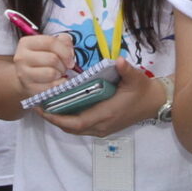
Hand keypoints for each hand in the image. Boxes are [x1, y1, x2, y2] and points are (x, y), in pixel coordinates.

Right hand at [14, 32, 74, 95]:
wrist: (27, 77)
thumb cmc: (42, 59)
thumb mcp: (51, 46)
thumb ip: (63, 42)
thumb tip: (70, 52)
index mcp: (26, 43)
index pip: (50, 42)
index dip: (65, 51)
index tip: (71, 59)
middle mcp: (22, 57)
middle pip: (52, 59)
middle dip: (63, 65)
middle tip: (64, 67)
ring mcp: (23, 74)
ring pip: (51, 73)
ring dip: (60, 74)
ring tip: (58, 74)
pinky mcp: (29, 88)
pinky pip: (51, 87)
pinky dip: (58, 84)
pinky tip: (56, 82)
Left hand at [42, 59, 160, 137]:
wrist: (153, 103)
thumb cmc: (143, 90)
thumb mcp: (136, 78)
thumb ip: (126, 70)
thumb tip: (119, 61)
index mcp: (106, 114)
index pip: (77, 122)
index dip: (58, 118)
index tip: (43, 109)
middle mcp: (102, 125)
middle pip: (71, 128)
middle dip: (53, 119)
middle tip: (37, 106)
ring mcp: (102, 128)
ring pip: (75, 129)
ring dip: (60, 121)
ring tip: (45, 107)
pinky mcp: (103, 128)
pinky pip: (81, 127)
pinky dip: (68, 121)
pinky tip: (61, 108)